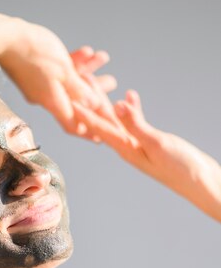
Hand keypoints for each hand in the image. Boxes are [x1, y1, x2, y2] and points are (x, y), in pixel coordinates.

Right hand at [0, 20, 115, 134]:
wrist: (6, 38)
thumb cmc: (35, 54)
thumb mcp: (64, 71)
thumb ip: (79, 89)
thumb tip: (93, 106)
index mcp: (53, 102)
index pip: (73, 125)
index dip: (88, 132)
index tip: (101, 136)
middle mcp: (46, 98)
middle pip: (75, 103)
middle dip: (94, 95)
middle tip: (111, 86)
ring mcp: (40, 85)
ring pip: (69, 83)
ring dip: (87, 72)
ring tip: (102, 58)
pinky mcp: (37, 71)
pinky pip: (59, 71)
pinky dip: (74, 62)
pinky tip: (86, 51)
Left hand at [73, 89, 220, 222]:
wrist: (201, 184)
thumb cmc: (181, 168)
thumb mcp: (157, 144)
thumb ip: (136, 125)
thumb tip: (115, 106)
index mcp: (126, 149)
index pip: (99, 128)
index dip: (83, 113)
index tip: (67, 99)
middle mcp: (128, 148)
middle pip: (105, 122)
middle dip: (91, 103)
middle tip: (79, 83)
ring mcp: (139, 146)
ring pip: (118, 120)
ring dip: (108, 103)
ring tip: (98, 85)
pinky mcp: (152, 144)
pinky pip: (136, 124)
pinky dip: (132, 109)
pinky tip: (129, 96)